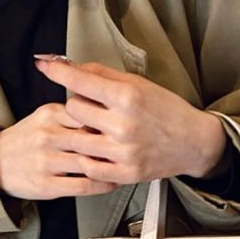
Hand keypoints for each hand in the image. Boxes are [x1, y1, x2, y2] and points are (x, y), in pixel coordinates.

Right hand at [0, 103, 119, 199]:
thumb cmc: (27, 140)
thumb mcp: (44, 117)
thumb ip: (72, 114)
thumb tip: (105, 111)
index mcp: (49, 114)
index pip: (86, 113)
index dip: (109, 121)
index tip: (125, 126)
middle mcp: (47, 136)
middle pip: (90, 137)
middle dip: (113, 143)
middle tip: (132, 147)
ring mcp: (46, 161)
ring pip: (89, 162)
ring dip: (111, 166)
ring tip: (126, 165)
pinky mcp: (47, 184)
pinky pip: (84, 185)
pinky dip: (103, 184)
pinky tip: (113, 182)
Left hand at [33, 57, 227, 182]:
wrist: (194, 143)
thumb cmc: (168, 111)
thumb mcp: (140, 84)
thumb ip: (104, 75)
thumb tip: (70, 66)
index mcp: (128, 97)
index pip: (80, 81)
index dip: (58, 71)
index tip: (45, 65)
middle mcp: (123, 125)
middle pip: (73, 109)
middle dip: (77, 105)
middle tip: (91, 108)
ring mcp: (124, 152)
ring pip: (76, 140)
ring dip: (79, 132)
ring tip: (95, 130)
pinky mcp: (126, 174)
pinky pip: (89, 167)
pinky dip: (88, 158)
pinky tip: (98, 151)